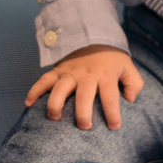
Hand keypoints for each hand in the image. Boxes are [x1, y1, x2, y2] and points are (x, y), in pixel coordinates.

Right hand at [24, 44, 143, 129]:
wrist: (93, 35)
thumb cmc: (112, 59)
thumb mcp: (128, 68)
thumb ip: (134, 84)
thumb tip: (131, 101)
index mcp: (106, 75)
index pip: (110, 96)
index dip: (113, 112)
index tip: (114, 126)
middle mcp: (87, 74)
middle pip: (84, 94)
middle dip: (82, 112)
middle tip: (84, 126)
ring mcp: (70, 72)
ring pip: (60, 88)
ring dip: (56, 103)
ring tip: (54, 118)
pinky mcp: (58, 70)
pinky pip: (43, 80)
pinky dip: (34, 90)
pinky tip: (28, 103)